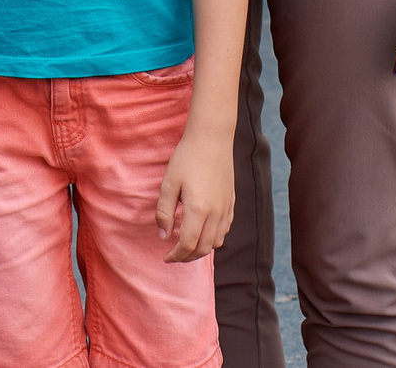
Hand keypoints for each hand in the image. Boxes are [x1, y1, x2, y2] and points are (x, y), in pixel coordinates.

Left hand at [156, 127, 234, 261]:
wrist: (212, 139)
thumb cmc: (186, 158)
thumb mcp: (169, 183)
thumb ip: (164, 212)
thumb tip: (164, 236)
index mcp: (198, 209)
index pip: (188, 245)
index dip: (176, 255)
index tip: (165, 257)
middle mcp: (216, 213)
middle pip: (203, 249)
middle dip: (187, 257)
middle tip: (174, 255)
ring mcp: (226, 208)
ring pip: (216, 242)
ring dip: (201, 249)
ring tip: (186, 246)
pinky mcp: (232, 203)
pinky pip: (224, 230)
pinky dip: (213, 239)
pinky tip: (202, 232)